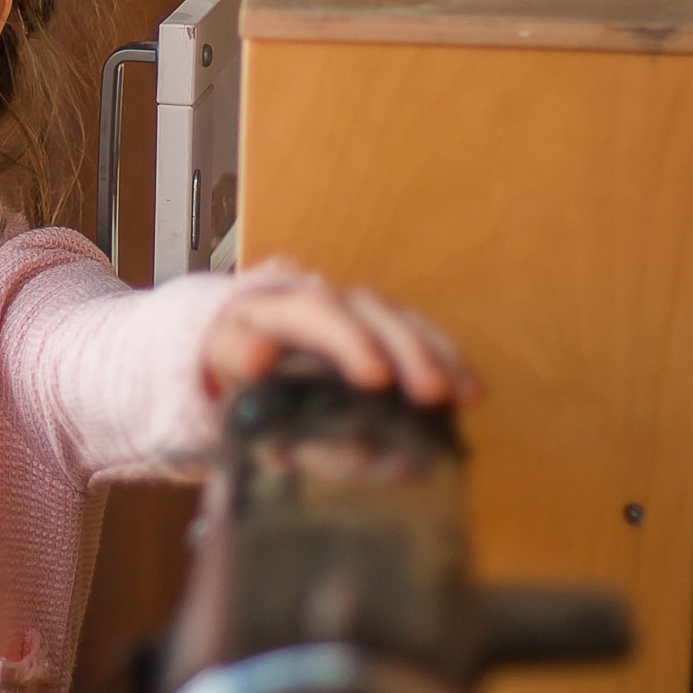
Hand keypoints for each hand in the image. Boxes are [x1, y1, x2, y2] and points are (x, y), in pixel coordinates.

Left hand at [203, 271, 479, 407]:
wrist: (237, 344)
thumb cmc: (233, 360)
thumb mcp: (221, 362)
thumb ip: (238, 363)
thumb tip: (255, 358)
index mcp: (277, 304)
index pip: (317, 314)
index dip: (350, 344)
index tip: (376, 380)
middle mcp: (323, 297)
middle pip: (371, 314)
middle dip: (406, 353)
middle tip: (431, 394)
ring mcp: (355, 311)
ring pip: (401, 321)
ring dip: (436, 357)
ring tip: (463, 394)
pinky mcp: (381, 329)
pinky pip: (419, 337)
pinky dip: (446, 361)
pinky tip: (471, 392)